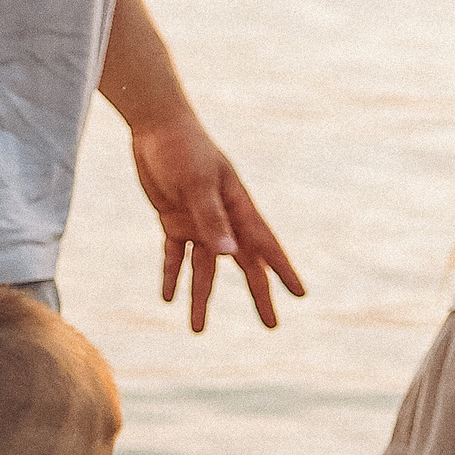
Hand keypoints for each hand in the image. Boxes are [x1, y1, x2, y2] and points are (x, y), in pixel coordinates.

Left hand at [128, 112, 305, 332]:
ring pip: (203, 269)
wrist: (154, 125)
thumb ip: (211, 219)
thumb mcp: (196, 184)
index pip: (265, 246)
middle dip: (257, 295)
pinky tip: (168, 298)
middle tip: (271, 326)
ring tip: (197, 329)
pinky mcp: (174, 220)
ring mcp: (198, 222)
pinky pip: (174, 255)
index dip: (282, 271)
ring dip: (201, 297)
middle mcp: (223, 220)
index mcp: (238, 208)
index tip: (300, 295)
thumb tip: (230, 256)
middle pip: (244, 265)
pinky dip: (171, 275)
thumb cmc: (183, 149)